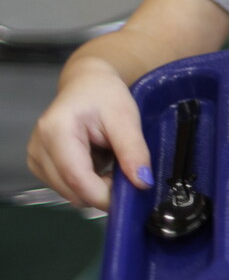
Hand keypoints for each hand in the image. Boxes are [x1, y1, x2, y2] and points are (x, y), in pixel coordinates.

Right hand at [27, 57, 151, 210]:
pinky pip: (67, 188)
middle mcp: (37, 147)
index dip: (104, 194)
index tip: (130, 192)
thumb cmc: (105, 95)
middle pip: (72, 190)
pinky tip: (94, 161)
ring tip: (107, 158)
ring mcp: (35, 158)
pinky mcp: (38, 165)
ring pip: (70, 193)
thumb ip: (133, 151)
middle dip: (102, 189)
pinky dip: (86, 181)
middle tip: (123, 167)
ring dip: (94, 185)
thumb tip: (142, 182)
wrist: (87, 85)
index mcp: (56, 131)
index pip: (76, 178)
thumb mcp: (126, 118)